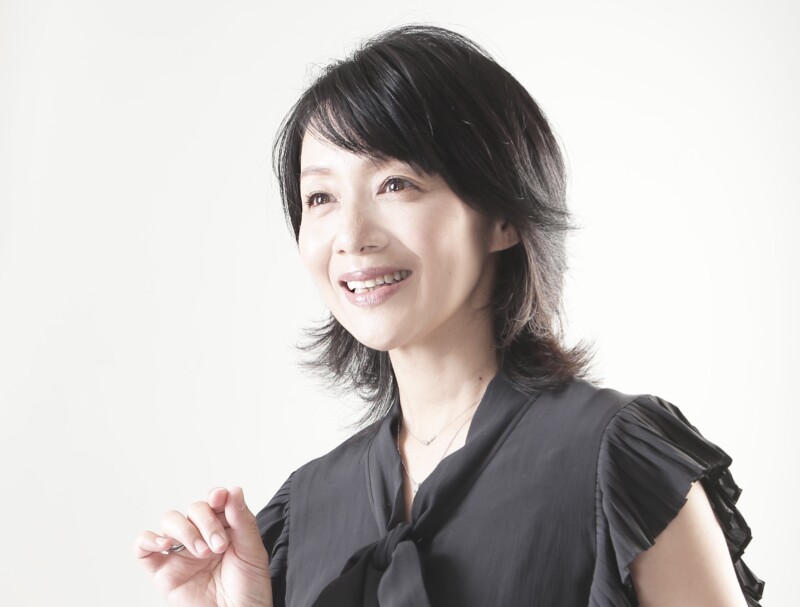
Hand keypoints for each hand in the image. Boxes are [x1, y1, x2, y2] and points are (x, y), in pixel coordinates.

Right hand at [134, 487, 271, 606]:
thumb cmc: (248, 590)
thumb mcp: (252, 552)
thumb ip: (242, 521)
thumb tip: (234, 490)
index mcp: (225, 528)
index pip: (214, 501)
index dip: (215, 496)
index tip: (219, 498)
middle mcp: (201, 536)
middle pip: (193, 509)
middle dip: (206, 522)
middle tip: (219, 545)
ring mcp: (181, 553)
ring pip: (170, 521)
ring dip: (184, 530)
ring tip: (202, 552)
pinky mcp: (163, 572)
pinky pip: (143, 549)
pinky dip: (148, 539)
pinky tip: (164, 544)